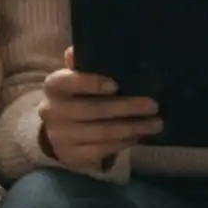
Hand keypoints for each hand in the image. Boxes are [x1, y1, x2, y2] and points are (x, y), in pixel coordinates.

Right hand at [37, 46, 162, 170]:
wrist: (56, 134)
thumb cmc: (74, 99)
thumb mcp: (74, 80)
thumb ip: (80, 66)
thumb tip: (77, 50)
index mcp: (53, 87)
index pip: (68, 82)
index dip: (91, 83)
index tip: (116, 85)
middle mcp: (52, 112)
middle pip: (93, 110)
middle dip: (126, 108)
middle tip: (153, 106)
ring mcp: (61, 137)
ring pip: (102, 132)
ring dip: (132, 128)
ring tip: (155, 124)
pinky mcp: (73, 156)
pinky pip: (103, 150)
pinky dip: (124, 142)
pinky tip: (139, 136)